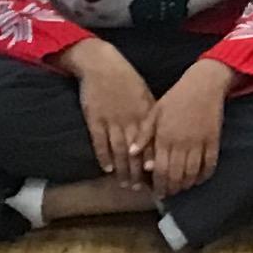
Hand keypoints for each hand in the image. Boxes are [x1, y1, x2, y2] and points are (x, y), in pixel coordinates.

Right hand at [68, 39, 155, 183]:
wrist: (101, 64)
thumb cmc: (125, 79)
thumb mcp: (144, 95)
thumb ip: (150, 117)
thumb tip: (158, 138)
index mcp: (145, 114)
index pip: (152, 144)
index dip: (153, 163)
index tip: (156, 177)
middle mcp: (131, 120)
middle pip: (137, 153)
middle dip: (138, 173)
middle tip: (139, 188)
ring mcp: (112, 121)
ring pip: (119, 151)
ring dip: (122, 169)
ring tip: (124, 183)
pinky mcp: (95, 119)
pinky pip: (100, 142)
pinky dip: (104, 156)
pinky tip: (107, 168)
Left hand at [144, 60, 231, 194]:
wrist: (203, 85)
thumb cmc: (176, 98)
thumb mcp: (155, 112)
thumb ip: (144, 134)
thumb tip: (133, 153)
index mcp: (164, 137)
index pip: (159, 169)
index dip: (157, 184)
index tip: (156, 192)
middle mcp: (181, 143)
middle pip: (175, 175)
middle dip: (171, 188)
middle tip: (168, 194)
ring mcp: (199, 143)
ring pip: (192, 173)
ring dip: (186, 185)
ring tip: (181, 188)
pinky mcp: (213, 141)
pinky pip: (210, 165)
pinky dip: (204, 175)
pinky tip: (198, 179)